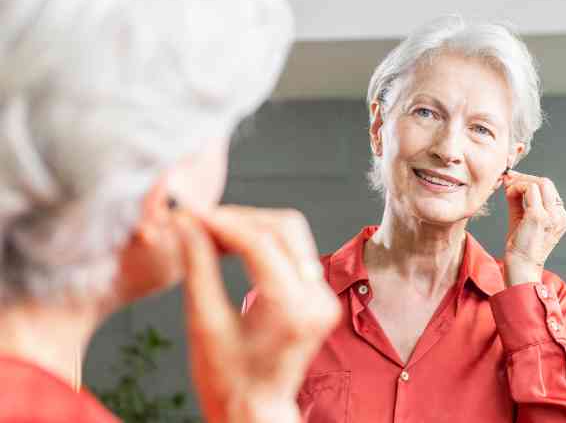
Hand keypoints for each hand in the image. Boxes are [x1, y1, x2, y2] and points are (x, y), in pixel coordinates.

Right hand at [173, 206, 340, 422]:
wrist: (255, 411)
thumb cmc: (227, 379)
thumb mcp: (204, 323)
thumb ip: (198, 267)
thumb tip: (188, 224)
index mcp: (291, 309)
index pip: (260, 243)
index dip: (223, 222)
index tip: (193, 214)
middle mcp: (317, 299)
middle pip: (285, 227)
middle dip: (241, 217)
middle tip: (202, 220)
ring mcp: (324, 297)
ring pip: (292, 234)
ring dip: (252, 225)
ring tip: (213, 231)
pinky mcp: (320, 295)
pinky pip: (294, 251)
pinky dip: (264, 241)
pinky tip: (235, 244)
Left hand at [502, 171, 565, 286]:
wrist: (521, 267)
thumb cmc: (520, 245)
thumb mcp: (521, 217)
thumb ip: (518, 198)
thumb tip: (509, 179)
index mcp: (560, 217)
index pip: (548, 189)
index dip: (529, 181)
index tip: (511, 179)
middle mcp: (560, 216)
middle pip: (546, 182)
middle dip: (524, 178)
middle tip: (507, 180)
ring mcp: (552, 216)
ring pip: (540, 183)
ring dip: (520, 182)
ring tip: (508, 190)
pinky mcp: (539, 216)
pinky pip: (530, 190)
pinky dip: (517, 188)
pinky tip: (508, 194)